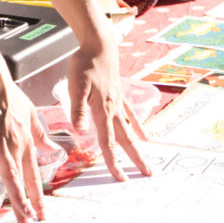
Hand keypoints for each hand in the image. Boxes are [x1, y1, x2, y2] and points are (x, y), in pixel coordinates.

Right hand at [0, 49, 44, 222]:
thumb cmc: (10, 97)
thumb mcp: (32, 116)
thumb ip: (43, 137)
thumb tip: (56, 152)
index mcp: (27, 142)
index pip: (34, 175)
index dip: (38, 196)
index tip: (42, 215)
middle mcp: (15, 145)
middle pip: (22, 180)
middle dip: (27, 204)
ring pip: (8, 173)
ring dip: (15, 196)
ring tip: (21, 215)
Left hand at [65, 23, 152, 182]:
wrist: (99, 45)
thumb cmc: (85, 64)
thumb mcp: (76, 86)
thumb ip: (78, 109)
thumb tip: (81, 131)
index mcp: (102, 111)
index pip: (107, 142)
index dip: (113, 161)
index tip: (120, 178)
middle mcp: (113, 110)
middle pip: (125, 140)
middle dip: (135, 159)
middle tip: (147, 175)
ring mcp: (119, 103)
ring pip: (130, 130)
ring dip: (138, 147)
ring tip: (147, 161)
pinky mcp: (120, 95)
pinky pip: (131, 114)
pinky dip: (138, 127)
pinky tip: (145, 136)